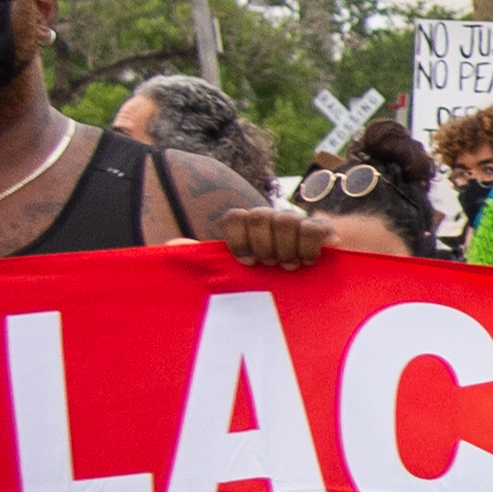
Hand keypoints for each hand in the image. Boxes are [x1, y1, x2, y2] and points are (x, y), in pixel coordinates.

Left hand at [205, 200, 330, 270]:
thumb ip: (208, 258)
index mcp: (248, 227)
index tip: (247, 263)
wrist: (318, 273)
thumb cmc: (273, 275)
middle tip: (271, 265)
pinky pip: (311, 229)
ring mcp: (296, 221)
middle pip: (259, 216)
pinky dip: (308, 248)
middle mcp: (270, 218)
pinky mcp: (321, 227)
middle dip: (264, 246)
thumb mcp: (241, 271)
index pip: (234, 217)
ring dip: (286, 250)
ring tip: (291, 266)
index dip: (239, 240)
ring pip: (285, 221)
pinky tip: (309, 261)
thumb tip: (171, 244)